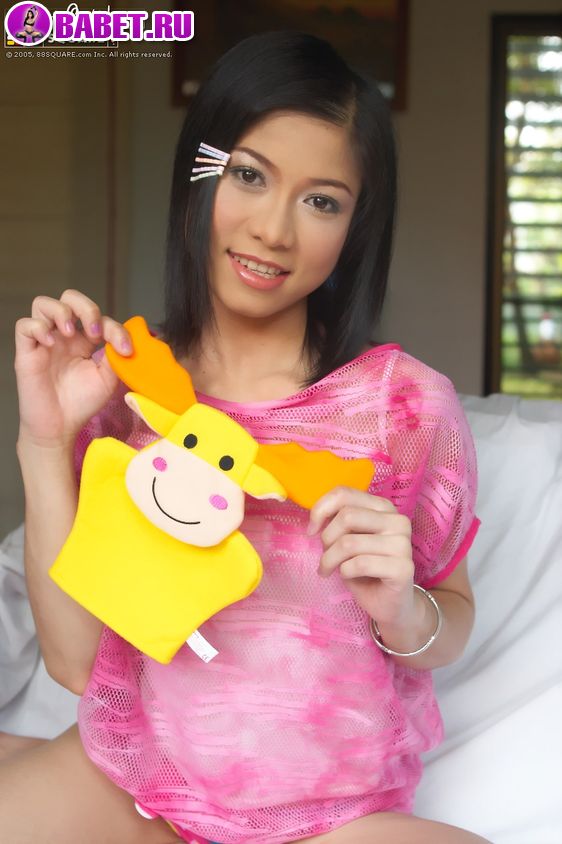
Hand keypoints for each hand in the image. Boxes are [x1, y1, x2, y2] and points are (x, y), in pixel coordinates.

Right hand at [15, 289, 131, 448]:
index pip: (99, 318)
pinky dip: (39, 328)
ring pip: (43, 304)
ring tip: (71, 333)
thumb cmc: (82, 402)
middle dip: (86, 307)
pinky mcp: (27, 352)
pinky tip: (51, 343)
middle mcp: (64, 336)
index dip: (114, 328)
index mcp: (84, 340)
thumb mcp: (107, 378)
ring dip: (61, 312)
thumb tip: (124, 338)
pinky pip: (24, 325)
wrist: (60, 426)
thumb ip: (115, 356)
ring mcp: (44, 341)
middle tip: (94, 332)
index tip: (125, 349)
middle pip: (69, 298)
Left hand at [308, 486, 416, 628]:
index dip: (321, 510)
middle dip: (326, 539)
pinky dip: (344, 572)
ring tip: (329, 570)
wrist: (391, 604)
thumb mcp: (348, 539)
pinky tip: (348, 577)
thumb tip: (316, 518)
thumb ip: (338, 522)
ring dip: (330, 560)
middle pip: (346, 516)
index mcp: (383, 508)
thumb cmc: (366, 569)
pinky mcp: (403, 568)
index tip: (311, 530)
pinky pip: (359, 564)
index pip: (345, 494)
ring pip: (349, 543)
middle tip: (325, 556)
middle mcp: (397, 521)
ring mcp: (403, 544)